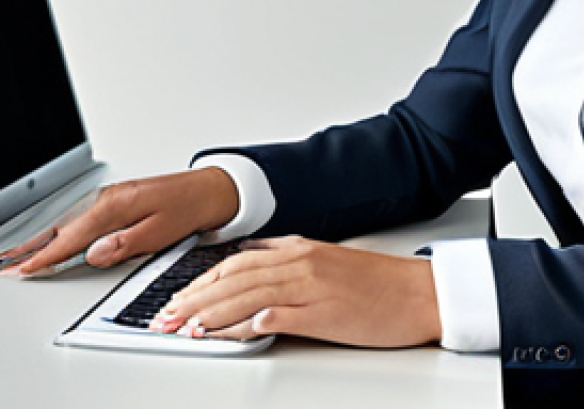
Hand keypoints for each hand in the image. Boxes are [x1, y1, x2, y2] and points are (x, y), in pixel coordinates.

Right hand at [0, 169, 238, 276]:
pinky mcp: (118, 200)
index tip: (23, 270)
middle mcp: (110, 198)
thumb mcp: (160, 232)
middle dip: (32, 246)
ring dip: (43, 238)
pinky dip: (63, 229)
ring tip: (18, 254)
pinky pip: (82, 217)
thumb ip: (124, 244)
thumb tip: (92, 254)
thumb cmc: (190, 207)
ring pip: (69, 221)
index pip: (71, 237)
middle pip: (63, 227)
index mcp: (117, 206)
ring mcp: (113, 197)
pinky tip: (54, 238)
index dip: (45, 257)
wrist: (213, 189)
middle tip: (6, 263)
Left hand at [149, 236, 441, 347]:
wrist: (418, 293)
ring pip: (246, 297)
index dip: (201, 282)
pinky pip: (274, 318)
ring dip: (209, 315)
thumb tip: (254, 269)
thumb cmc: (378, 285)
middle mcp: (301, 263)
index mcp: (301, 249)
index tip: (176, 300)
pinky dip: (245, 326)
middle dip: (192, 301)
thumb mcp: (328, 263)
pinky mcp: (322, 314)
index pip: (237, 263)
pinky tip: (226, 335)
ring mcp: (311, 287)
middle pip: (233, 279)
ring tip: (181, 330)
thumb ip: (290, 263)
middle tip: (163, 320)